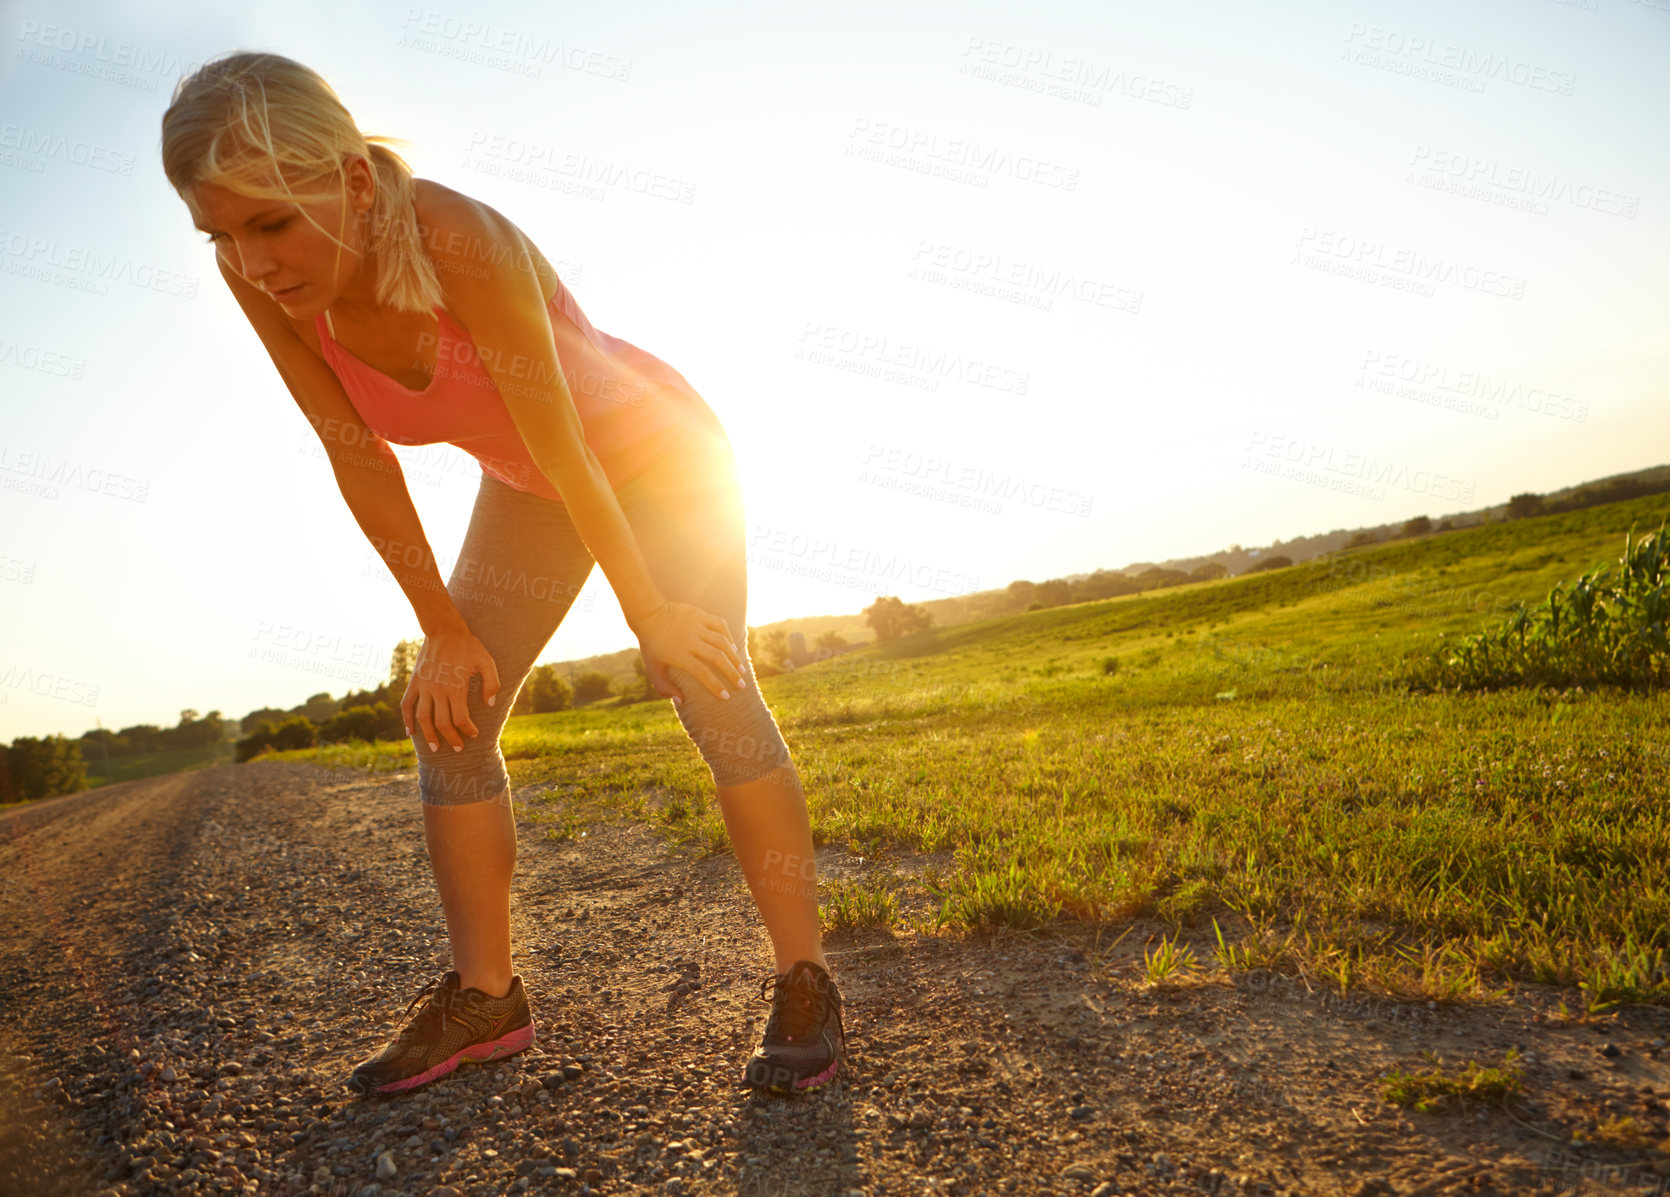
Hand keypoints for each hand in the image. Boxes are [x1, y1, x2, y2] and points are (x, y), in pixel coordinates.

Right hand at [402, 627, 501, 751]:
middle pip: (442, 723)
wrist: (444, 630)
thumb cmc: (469, 646)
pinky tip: (410, 732)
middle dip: (450, 738)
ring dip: (428, 735)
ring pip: (423, 718)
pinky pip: (406, 704)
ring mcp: (423, 687)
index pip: (460, 718)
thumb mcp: (486, 661)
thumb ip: (492, 683)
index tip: (473, 734)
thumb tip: (490, 704)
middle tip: (457, 748)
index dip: (467, 730)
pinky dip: (406, 720)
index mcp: (455, 687)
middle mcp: (437, 690)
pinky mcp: (415, 682)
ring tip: (434, 748)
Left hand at [632, 599, 743, 702]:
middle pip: (717, 658)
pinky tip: (733, 647)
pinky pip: (720, 624)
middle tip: (741, 685)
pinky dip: (729, 636)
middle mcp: (690, 640)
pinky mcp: (700, 614)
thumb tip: (681, 701)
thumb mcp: (652, 668)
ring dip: (734, 657)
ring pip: (722, 642)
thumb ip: (664, 687)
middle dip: (732, 673)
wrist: (648, 614)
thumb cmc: (651, 645)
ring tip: (741, 669)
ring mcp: (696, 625)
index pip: (702, 672)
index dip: (716, 685)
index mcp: (678, 654)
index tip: (726, 696)